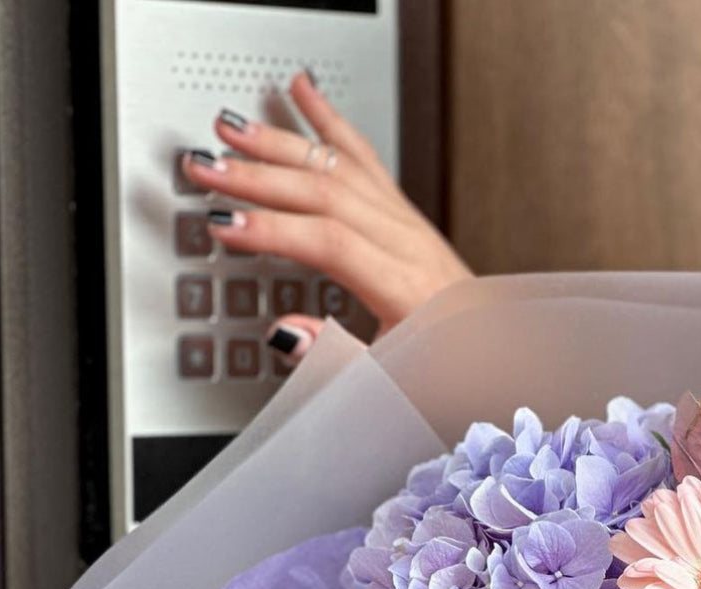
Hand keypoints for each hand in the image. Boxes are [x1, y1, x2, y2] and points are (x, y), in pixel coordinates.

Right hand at [182, 71, 470, 359]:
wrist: (493, 356)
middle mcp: (412, 246)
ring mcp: (412, 225)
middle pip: (328, 194)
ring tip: (233, 127)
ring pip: (342, 168)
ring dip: (282, 144)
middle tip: (207, 168)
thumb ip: (336, 358)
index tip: (226, 224)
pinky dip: (331, 123)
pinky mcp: (409, 217)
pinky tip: (305, 93)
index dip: (274, 229)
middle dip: (260, 177)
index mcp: (407, 289)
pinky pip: (366, 159)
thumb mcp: (391, 382)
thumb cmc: (447, 371)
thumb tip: (285, 333)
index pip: (330, 243)